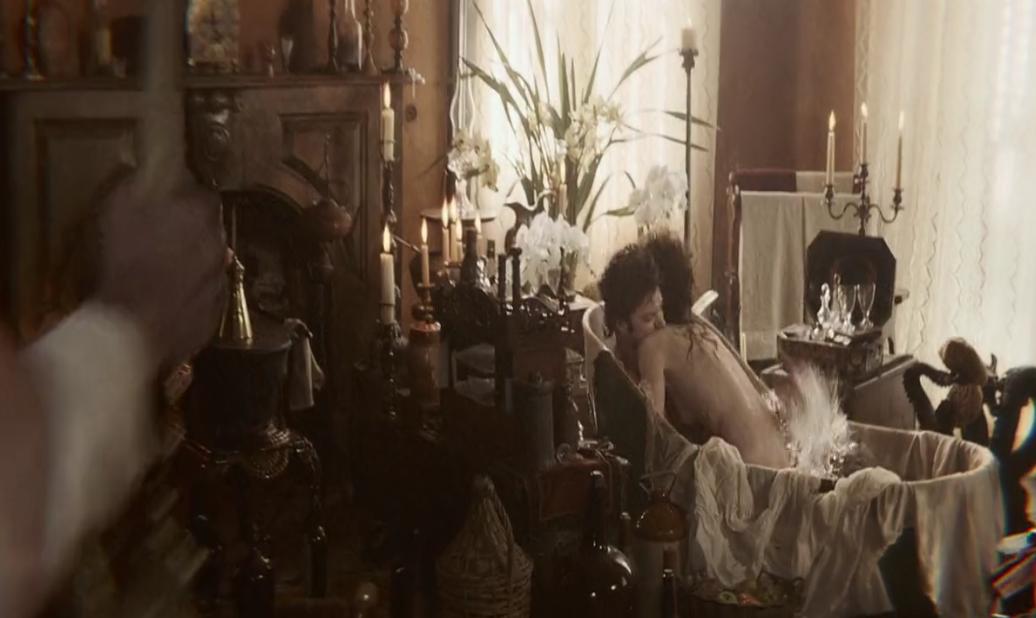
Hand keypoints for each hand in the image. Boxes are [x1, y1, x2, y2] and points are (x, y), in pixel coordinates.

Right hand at [95, 175, 227, 367]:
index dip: (184, 195)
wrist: (132, 330)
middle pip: (210, 227)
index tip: (167, 200)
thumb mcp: (117, 208)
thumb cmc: (121, 263)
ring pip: (211, 261)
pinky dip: (193, 290)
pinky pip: (207, 293)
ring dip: (194, 260)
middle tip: (162, 235)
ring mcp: (221, 279)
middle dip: (191, 228)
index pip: (203, 192)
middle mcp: (220, 243)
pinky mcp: (217, 312)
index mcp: (201, 212)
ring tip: (164, 268)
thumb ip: (138, 183)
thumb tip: (149, 170)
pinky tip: (169, 296)